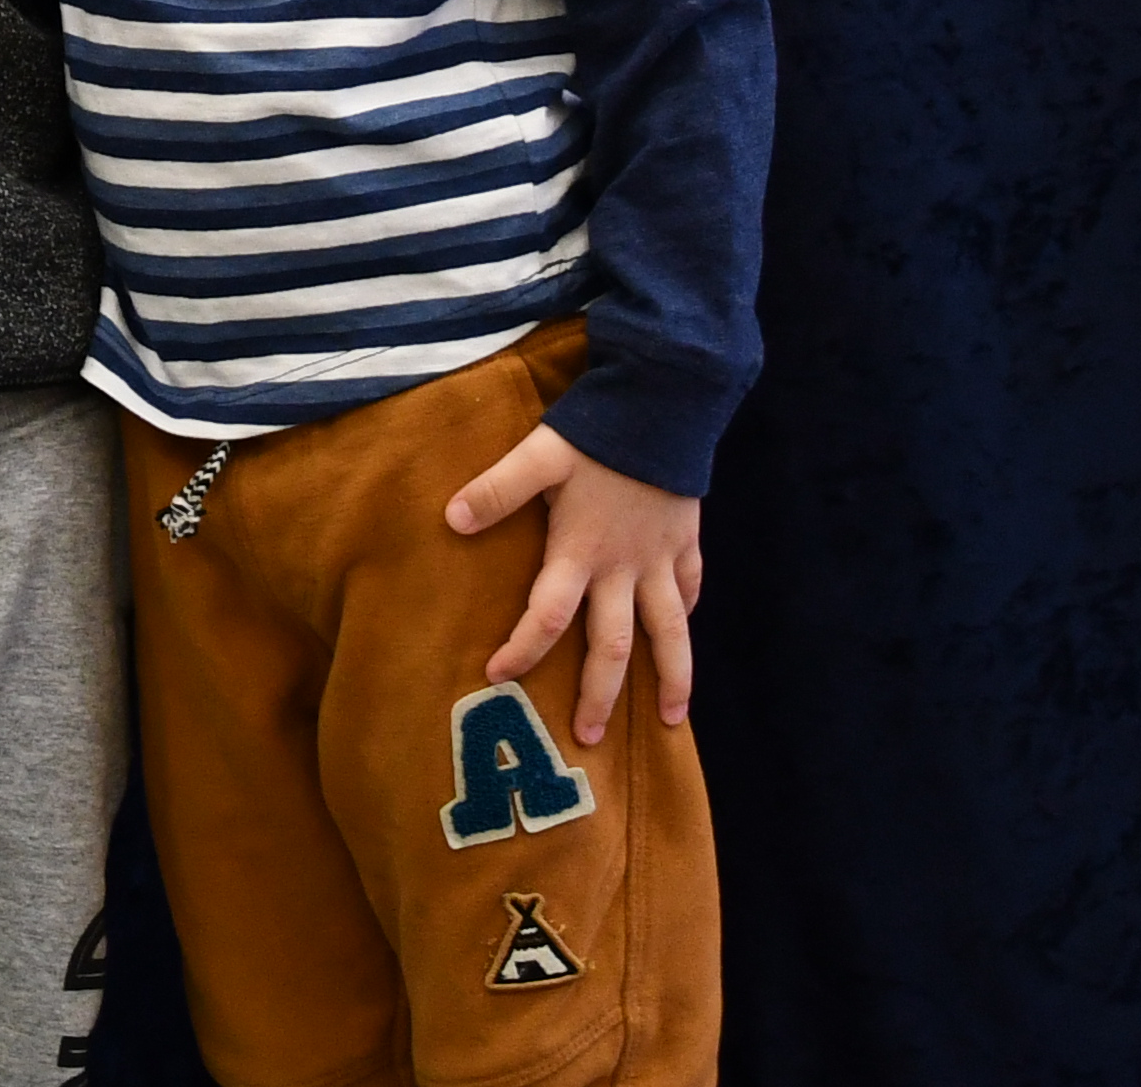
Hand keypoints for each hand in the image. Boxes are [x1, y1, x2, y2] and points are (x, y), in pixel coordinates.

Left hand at [441, 423, 702, 743]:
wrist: (666, 404)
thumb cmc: (598, 431)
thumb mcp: (539, 454)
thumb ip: (497, 489)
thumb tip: (451, 519)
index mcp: (581, 551)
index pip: (548, 616)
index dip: (523, 648)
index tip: (498, 675)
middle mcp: (623, 567)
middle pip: (613, 647)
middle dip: (599, 696)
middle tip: (586, 738)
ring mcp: (660, 558)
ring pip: (670, 633)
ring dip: (670, 678)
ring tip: (669, 720)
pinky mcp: (686, 540)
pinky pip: (689, 589)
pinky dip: (685, 614)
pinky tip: (683, 631)